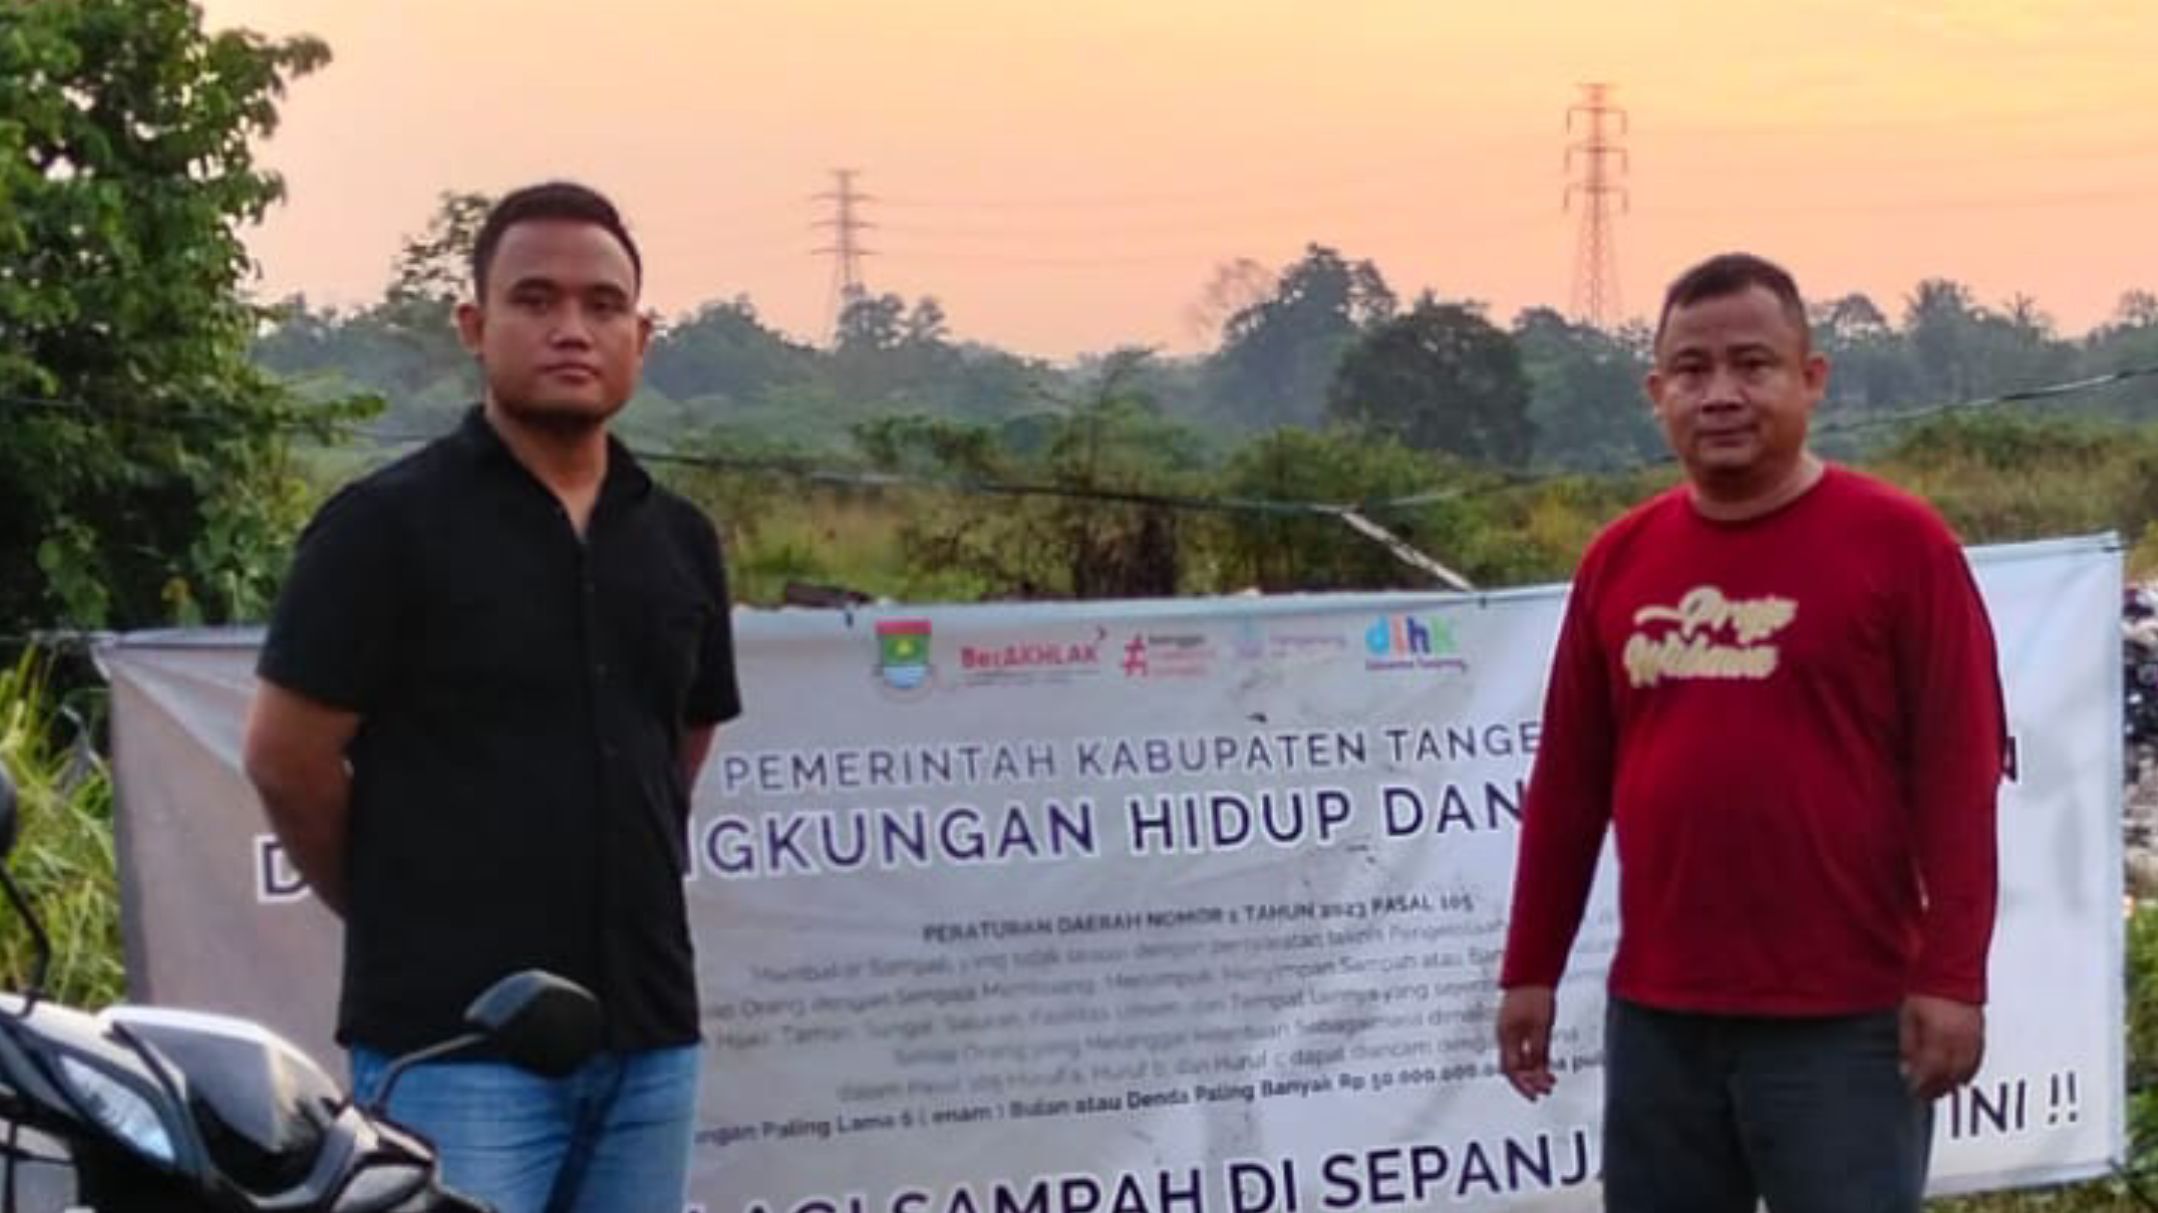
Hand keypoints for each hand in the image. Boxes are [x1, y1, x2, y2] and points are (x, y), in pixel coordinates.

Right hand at [1496, 986, 1557, 1100]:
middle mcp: (1506, 1036)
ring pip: (1521, 1059)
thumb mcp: (1540, 1027)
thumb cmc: (1534, 995)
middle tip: (1545, 1091)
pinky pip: (1526, 1049)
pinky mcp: (1521, 1025)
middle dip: (1529, 1082)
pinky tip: (1547, 1068)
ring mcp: (1513, 1030)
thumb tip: (1536, 1072)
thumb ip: (1538, 1051)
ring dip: (1534, 1072)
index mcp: (1506, 1037)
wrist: (1532, 972)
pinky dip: (1536, 1061)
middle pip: (1514, 1067)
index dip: (1523, 1085)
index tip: (1535, 1096)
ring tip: (1550, 1082)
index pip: (1511, 1070)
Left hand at [1900, 994, 1984, 1099]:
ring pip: (1966, 1071)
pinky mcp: (1981, 1034)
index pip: (1932, 1071)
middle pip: (1950, 1075)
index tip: (1914, 1091)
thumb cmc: (1925, 992)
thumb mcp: (1908, 1019)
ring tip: (1940, 1089)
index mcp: (1940, 1036)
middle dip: (1937, 1088)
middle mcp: (1960, 1040)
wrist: (1949, 972)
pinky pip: (1976, 1061)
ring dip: (1952, 1083)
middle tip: (1926, 1095)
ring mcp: (1973, 1038)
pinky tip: (1959, 1076)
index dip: (1922, 1085)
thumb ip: (1908, 1047)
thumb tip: (1907, 1070)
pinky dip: (1967, 1072)